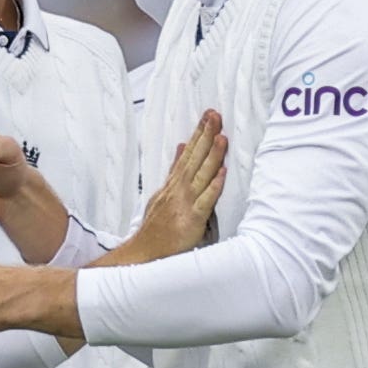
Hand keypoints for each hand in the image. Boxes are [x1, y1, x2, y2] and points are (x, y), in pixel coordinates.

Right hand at [114, 110, 225, 262]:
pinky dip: (213, 187)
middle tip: (215, 115)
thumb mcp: (162, 192)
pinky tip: (222, 173)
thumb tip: (181, 147)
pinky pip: (205, 201)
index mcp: (174, 183)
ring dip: (212, 155)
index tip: (208, 116)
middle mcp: (179, 189)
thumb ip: (174, 170)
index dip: (199, 134)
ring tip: (221, 136)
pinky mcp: (192, 219)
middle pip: (195, 158)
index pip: (188, 153)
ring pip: (201, 174)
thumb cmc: (156, 226)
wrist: (144, 252)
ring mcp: (185, 203)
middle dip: (206, 135)